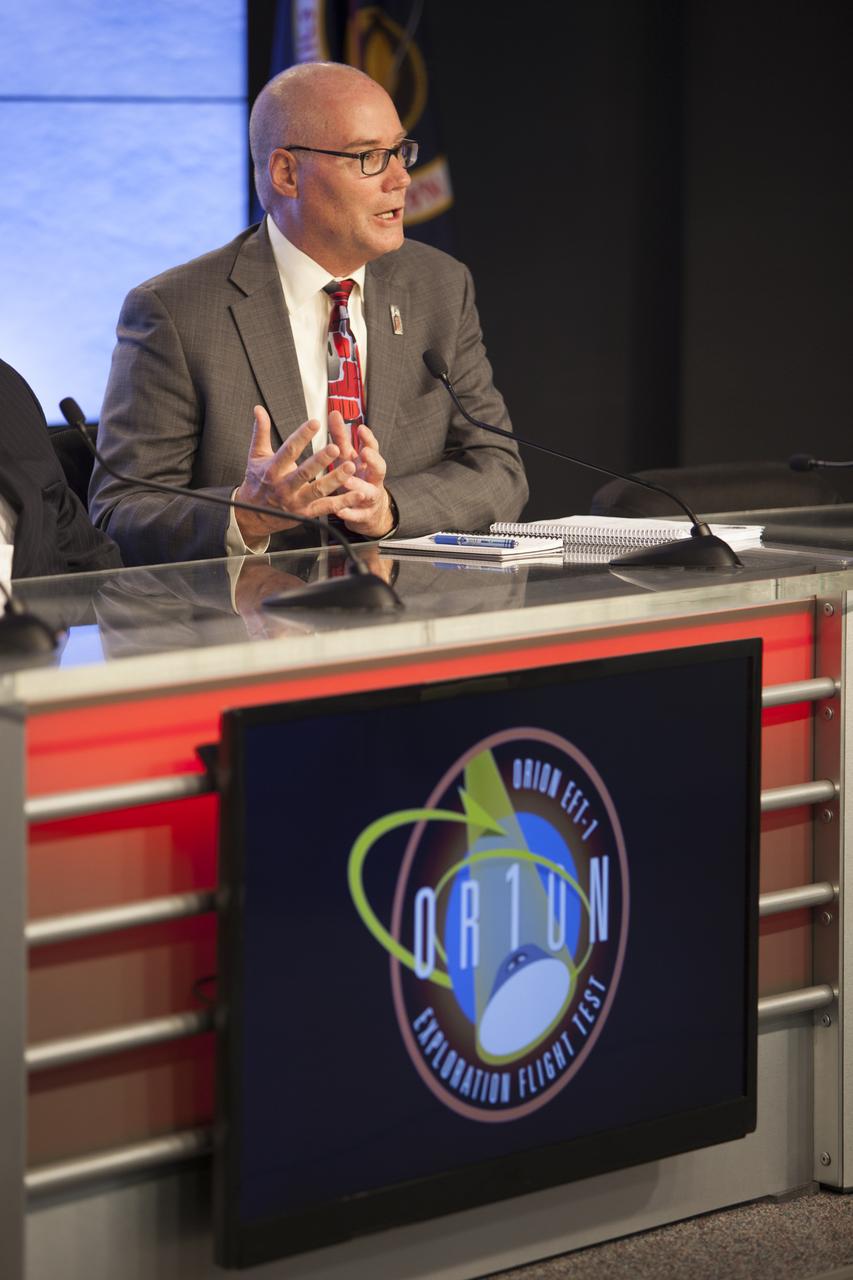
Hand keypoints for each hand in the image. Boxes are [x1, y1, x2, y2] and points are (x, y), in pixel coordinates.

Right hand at [234, 406, 356, 543]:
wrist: (255, 515)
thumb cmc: (257, 482)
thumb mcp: (256, 456)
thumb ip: (261, 432)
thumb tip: (259, 409)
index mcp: (272, 470)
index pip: (289, 450)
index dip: (302, 436)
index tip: (315, 423)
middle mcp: (284, 487)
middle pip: (304, 472)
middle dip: (321, 460)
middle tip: (336, 448)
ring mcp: (296, 502)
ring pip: (318, 490)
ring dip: (336, 479)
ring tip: (351, 467)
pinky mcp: (306, 513)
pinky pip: (327, 507)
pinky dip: (344, 501)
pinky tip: (358, 493)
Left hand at [328, 414, 395, 538]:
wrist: (370, 512)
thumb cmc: (357, 479)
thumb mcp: (349, 458)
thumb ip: (342, 438)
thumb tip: (334, 412)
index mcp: (368, 464)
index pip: (372, 448)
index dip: (368, 438)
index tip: (360, 428)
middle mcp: (372, 479)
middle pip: (380, 468)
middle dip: (373, 460)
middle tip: (364, 453)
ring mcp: (370, 497)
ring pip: (368, 492)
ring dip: (357, 486)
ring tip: (346, 481)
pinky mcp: (364, 516)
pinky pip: (357, 515)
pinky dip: (349, 513)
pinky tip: (340, 511)